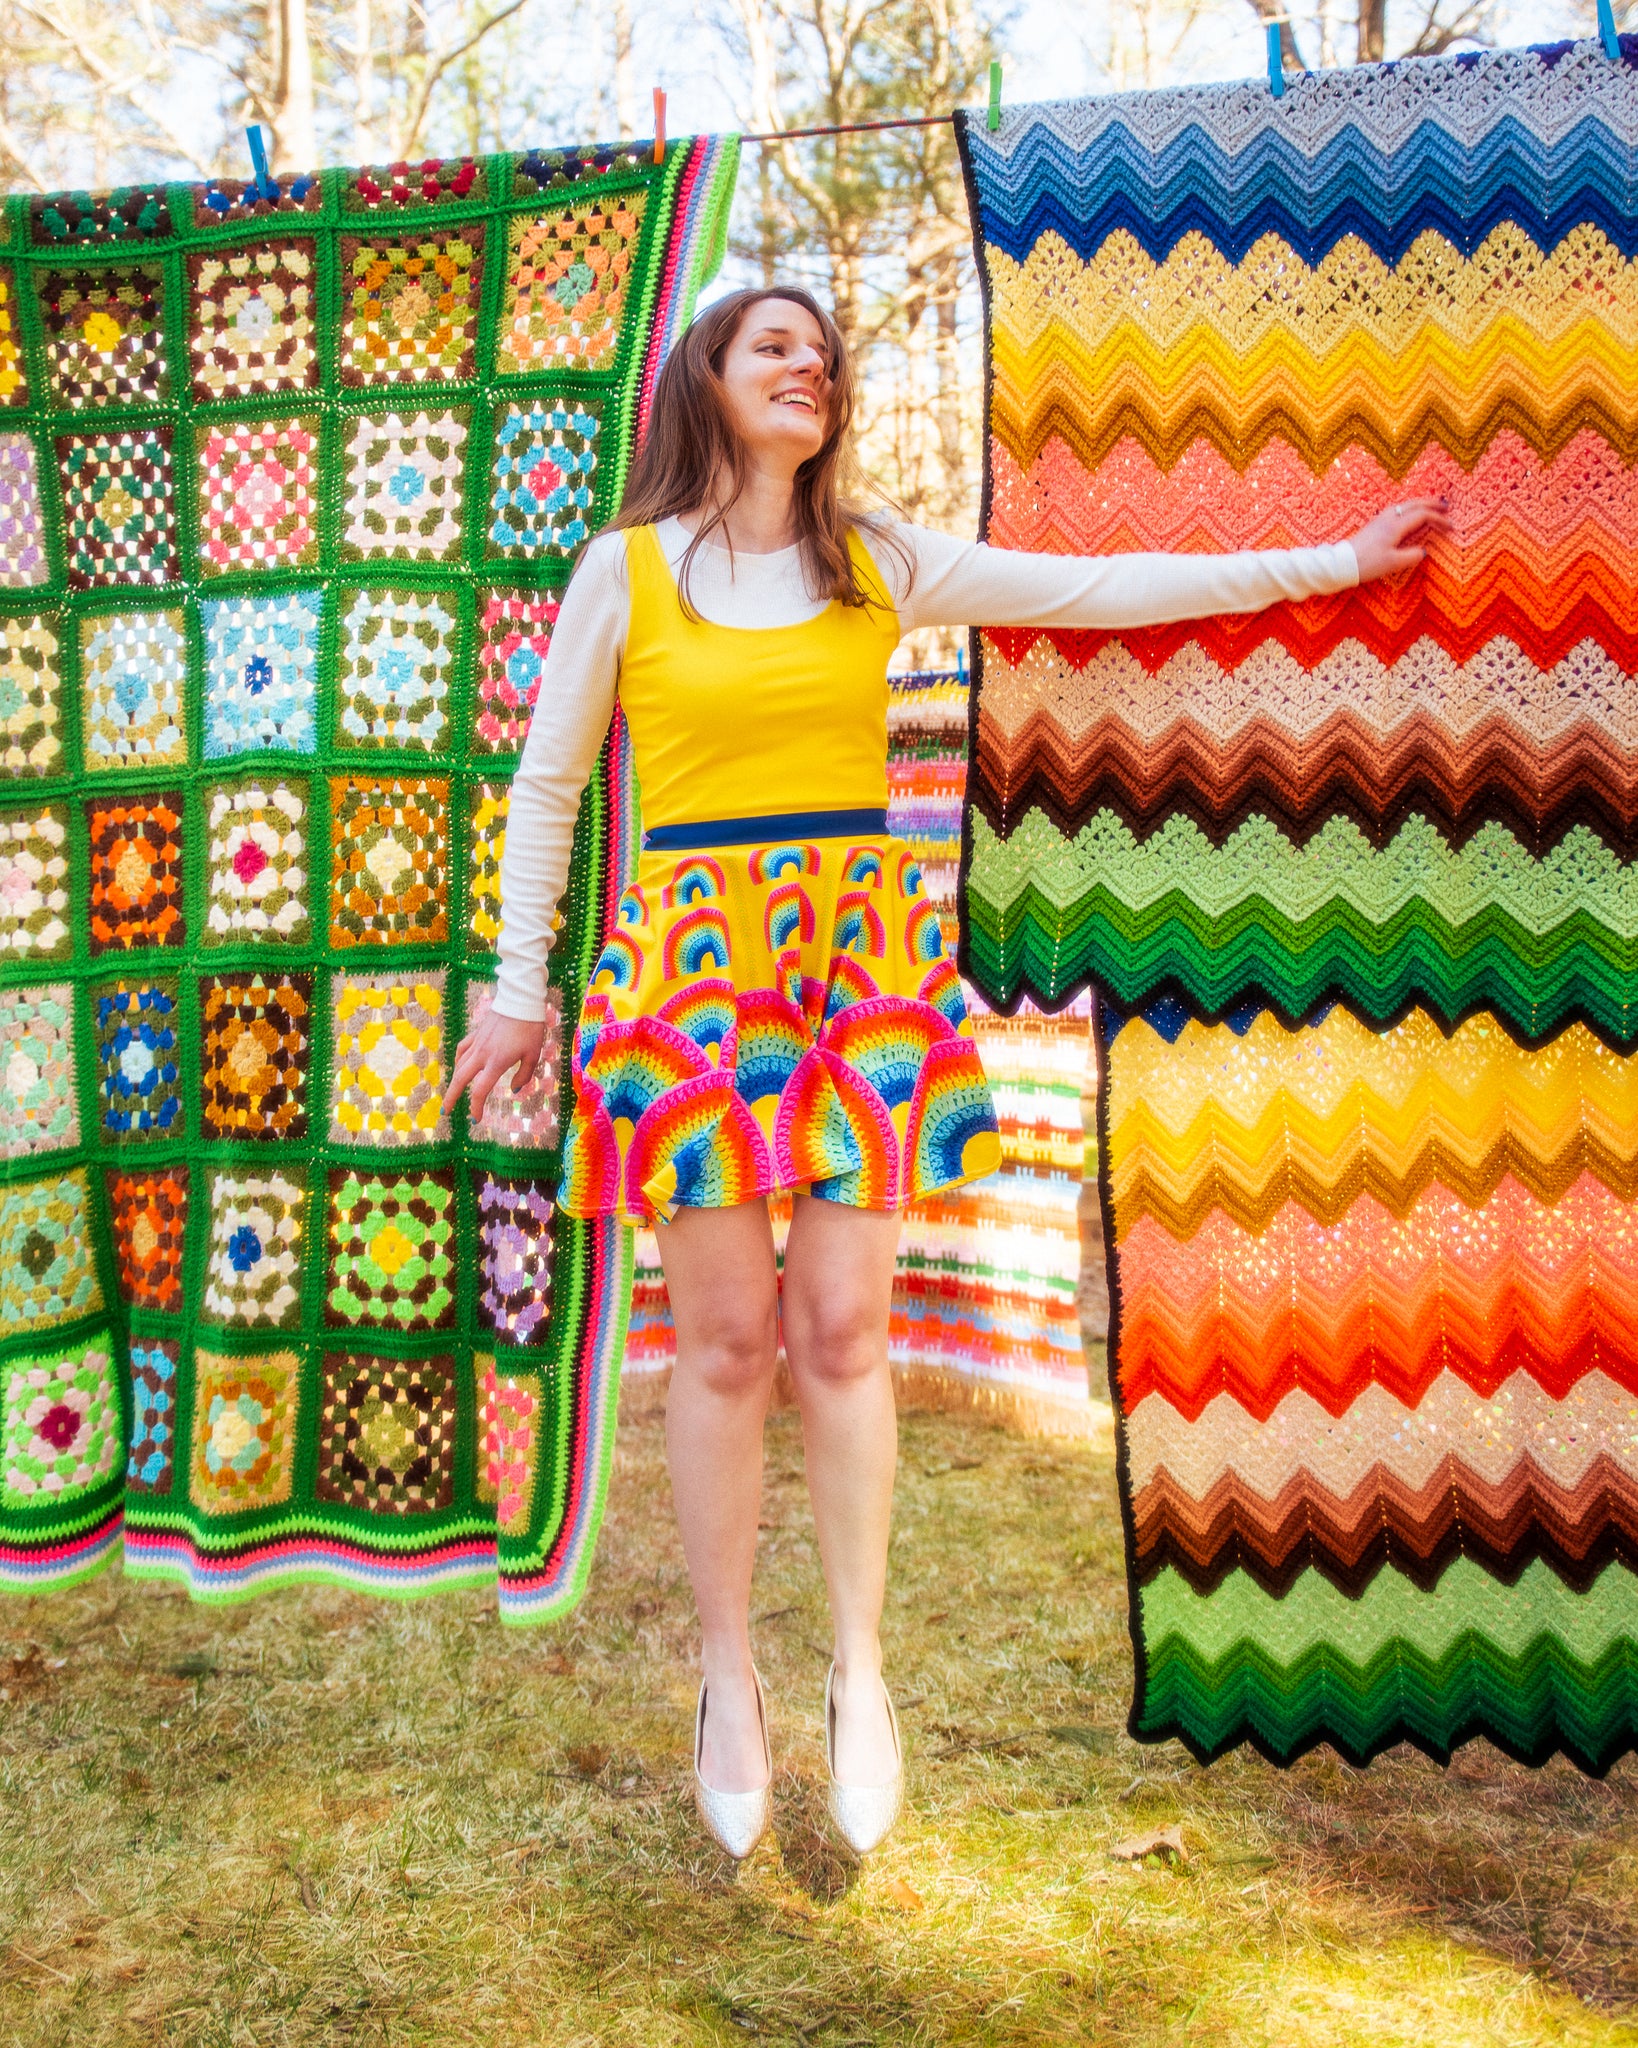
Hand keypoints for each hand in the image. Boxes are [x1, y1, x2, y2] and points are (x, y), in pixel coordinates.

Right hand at [443, 1009, 546, 1123]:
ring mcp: (477, 1043)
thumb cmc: (530, 1029)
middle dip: (451, 1097)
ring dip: (453, 1081)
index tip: (475, 1119)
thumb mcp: (533, 1055)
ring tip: (452, 1093)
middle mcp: (482, 1054)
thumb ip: (524, 1075)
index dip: (475, 1107)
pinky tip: (459, 1065)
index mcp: (496, 1062)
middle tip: (444, 1112)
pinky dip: (458, 1060)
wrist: (520, 1002)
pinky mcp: (477, 1033)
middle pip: (460, 1079)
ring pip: (459, 1065)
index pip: (480, 1090)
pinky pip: (462, 1049)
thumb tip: (514, 1089)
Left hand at [1348, 496, 1452, 581]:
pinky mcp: (1375, 524)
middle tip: (1446, 506)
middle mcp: (1389, 518)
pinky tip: (1410, 515)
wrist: (1342, 563)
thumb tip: (1424, 551)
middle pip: (1415, 504)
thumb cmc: (1367, 564)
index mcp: (1396, 525)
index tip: (1450, 526)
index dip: (1438, 519)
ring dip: (1420, 504)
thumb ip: (1412, 556)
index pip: (1422, 515)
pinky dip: (1410, 509)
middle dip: (1432, 504)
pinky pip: (1397, 510)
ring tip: (1431, 507)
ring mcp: (1381, 519)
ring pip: (1405, 505)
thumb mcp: (1393, 563)